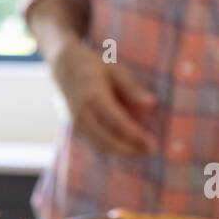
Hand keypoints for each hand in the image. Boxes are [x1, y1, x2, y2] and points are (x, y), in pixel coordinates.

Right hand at [52, 37, 156, 155]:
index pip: (116, 122)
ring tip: (143, 150)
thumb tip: (152, 103)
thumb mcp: (115, 71)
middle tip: (151, 149)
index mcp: (93, 97)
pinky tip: (128, 146)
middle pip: (107, 140)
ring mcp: (78, 124)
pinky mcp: (77, 130)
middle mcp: (83, 114)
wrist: (66, 70)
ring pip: (101, 146)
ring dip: (122, 151)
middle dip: (130, 148)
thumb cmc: (94, 67)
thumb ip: (132, 88)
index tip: (152, 142)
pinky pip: (96, 144)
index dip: (135, 135)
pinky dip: (113, 148)